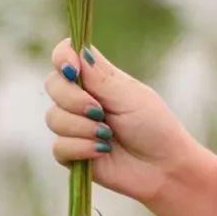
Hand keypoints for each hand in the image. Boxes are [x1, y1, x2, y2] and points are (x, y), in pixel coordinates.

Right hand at [44, 38, 196, 206]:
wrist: (163, 167)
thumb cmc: (154, 125)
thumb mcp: (129, 96)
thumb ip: (100, 76)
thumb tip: (77, 49)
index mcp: (97, 78)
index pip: (66, 56)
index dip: (62, 57)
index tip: (72, 69)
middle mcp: (81, 99)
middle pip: (53, 85)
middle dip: (73, 98)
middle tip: (99, 111)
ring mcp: (75, 126)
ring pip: (53, 117)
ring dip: (82, 127)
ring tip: (107, 135)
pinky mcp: (72, 154)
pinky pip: (59, 146)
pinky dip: (81, 147)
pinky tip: (102, 151)